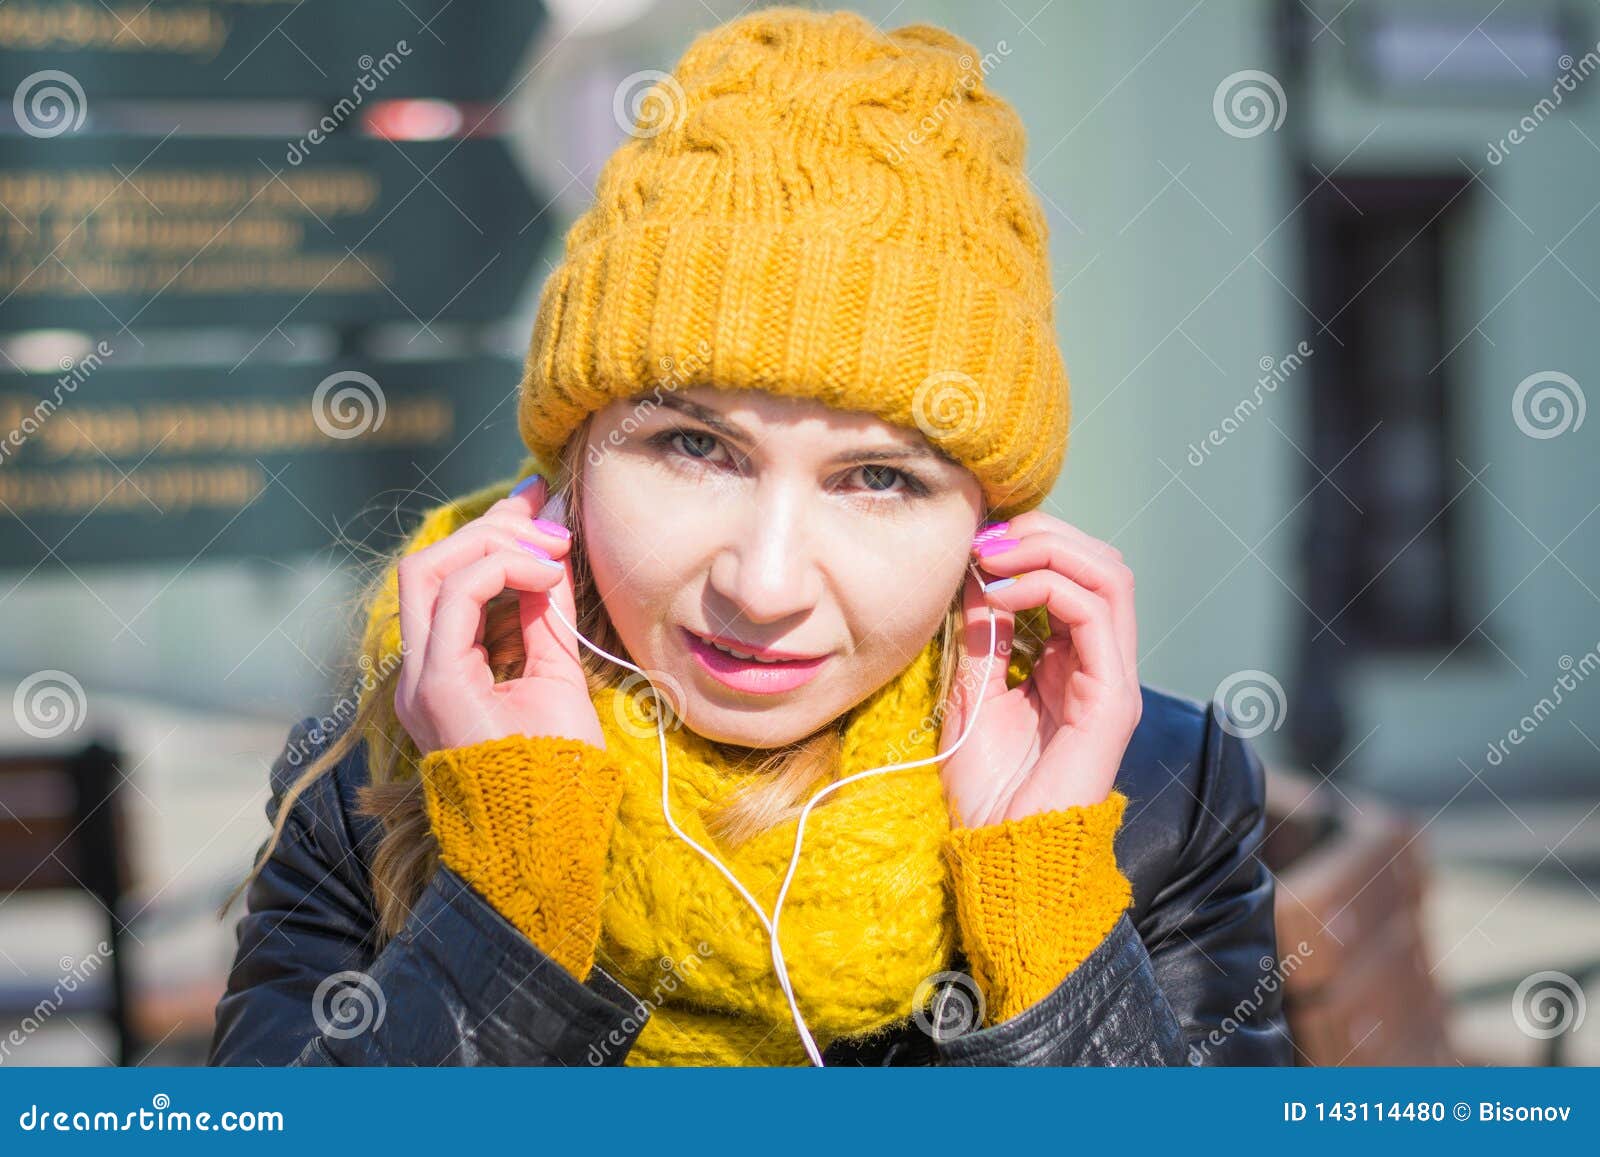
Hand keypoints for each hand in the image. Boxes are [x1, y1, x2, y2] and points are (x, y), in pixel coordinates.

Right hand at [393, 475, 603, 754]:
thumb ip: (547, 617)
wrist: (550, 836)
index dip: (493, 533)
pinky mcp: (437, 686)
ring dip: (496, 544)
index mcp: (445, 670)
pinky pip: (454, 598)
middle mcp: (421, 671)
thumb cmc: (558, 769)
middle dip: (492, 528)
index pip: (448, 579)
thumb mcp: (557, 673)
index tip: (541, 502)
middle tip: (550, 516)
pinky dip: (501, 571)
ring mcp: (422, 679)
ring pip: (428, 571)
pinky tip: (546, 576)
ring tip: (553, 549)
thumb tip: (553, 551)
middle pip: (429, 564)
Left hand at [937, 514, 1141, 826]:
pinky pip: (1094, 614)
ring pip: (1108, 575)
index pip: (1074, 574)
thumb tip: (975, 571)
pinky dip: (1047, 586)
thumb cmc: (986, 788)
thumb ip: (983, 634)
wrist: (1001, 851)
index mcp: (1072, 661)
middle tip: (985, 536)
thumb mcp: (973, 691)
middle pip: (1100, 563)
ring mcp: (1112, 679)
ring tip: (992, 554)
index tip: (973, 540)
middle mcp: (1101, 664)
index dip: (1029, 544)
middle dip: (1043, 534)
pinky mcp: (1112, 698)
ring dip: (1047, 549)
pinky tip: (999, 592)